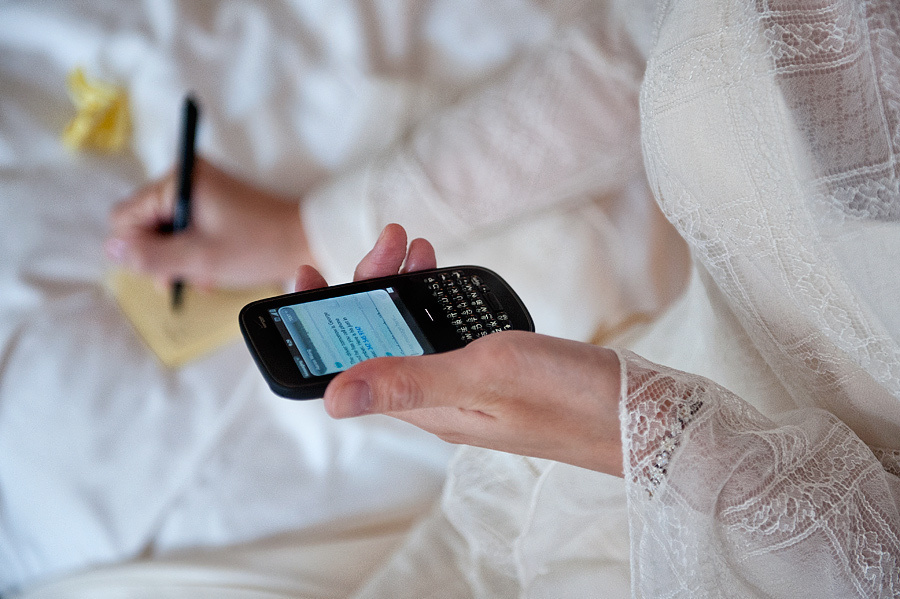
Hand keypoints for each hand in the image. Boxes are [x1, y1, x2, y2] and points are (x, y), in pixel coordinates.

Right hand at [105, 156, 311, 288]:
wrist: (306, 241)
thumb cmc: (257, 246)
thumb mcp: (199, 258)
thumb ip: (151, 256)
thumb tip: (111, 250)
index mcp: (180, 180)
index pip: (126, 217)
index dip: (139, 248)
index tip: (166, 267)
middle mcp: (187, 178)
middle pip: (144, 224)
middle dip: (161, 255)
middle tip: (184, 278)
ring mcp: (200, 190)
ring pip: (165, 231)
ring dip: (178, 258)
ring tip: (203, 276)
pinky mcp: (213, 203)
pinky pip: (186, 229)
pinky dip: (193, 251)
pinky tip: (210, 269)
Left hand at [296, 224, 623, 475]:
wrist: (644, 419)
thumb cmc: (569, 400)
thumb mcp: (485, 379)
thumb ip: (409, 381)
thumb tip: (330, 399)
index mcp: (424, 407)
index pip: (347, 368)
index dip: (319, 322)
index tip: (305, 274)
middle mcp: (436, 399)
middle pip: (378, 340)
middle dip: (369, 284)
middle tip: (390, 238)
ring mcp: (465, 386)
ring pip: (411, 332)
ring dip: (400, 287)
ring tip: (411, 245)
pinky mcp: (493, 374)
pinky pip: (443, 333)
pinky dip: (434, 299)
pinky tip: (442, 276)